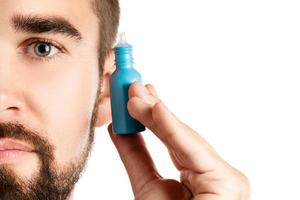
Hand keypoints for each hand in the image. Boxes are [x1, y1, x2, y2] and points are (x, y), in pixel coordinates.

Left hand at [108, 82, 249, 199]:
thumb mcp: (147, 188)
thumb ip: (136, 156)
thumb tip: (119, 128)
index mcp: (196, 179)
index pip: (171, 141)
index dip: (151, 118)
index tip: (135, 98)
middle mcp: (213, 176)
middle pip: (178, 136)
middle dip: (153, 110)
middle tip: (133, 87)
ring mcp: (224, 179)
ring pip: (184, 139)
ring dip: (157, 114)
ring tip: (135, 94)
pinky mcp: (229, 183)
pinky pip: (194, 151)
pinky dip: (173, 129)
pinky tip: (155, 108)